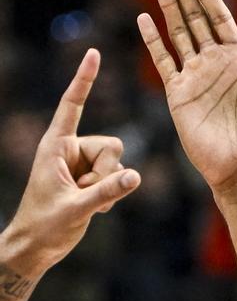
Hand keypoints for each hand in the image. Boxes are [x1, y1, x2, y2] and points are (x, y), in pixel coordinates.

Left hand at [4, 49, 140, 271]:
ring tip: (86, 203)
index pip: (72, 105)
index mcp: (55, 146)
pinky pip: (119, 177)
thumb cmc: (44, 225)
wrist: (36, 246)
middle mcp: (70, 150)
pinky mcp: (92, 180)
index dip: (84, 80)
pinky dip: (112, 194)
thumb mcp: (76, 209)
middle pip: (112, 144)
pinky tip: (94, 209)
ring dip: (109, 185)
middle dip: (108, 170)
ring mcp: (82, 165)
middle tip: (87, 192)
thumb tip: (136, 176)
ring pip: (118, 162)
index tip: (93, 53)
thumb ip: (107, 192)